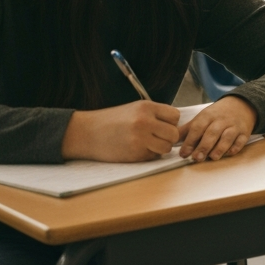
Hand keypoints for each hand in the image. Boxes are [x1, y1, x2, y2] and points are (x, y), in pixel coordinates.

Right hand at [61, 100, 180, 161]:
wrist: (88, 133)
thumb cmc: (113, 120)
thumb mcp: (135, 108)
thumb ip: (155, 114)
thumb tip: (176, 125)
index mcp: (146, 107)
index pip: (175, 116)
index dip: (171, 122)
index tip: (162, 125)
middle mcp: (145, 122)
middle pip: (174, 134)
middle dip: (169, 137)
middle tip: (158, 137)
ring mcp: (140, 139)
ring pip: (167, 147)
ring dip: (161, 148)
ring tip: (149, 144)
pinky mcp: (134, 154)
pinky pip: (153, 156)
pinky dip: (149, 155)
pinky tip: (138, 149)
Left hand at [178, 95, 256, 161]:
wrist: (241, 104)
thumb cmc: (217, 114)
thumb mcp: (202, 117)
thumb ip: (187, 129)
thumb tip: (171, 139)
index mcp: (208, 116)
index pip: (197, 128)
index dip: (190, 141)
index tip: (183, 153)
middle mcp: (221, 121)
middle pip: (212, 133)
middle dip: (204, 146)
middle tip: (196, 158)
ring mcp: (234, 126)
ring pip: (227, 137)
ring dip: (220, 148)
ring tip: (213, 157)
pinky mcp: (244, 132)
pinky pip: (241, 140)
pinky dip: (235, 147)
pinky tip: (229, 153)